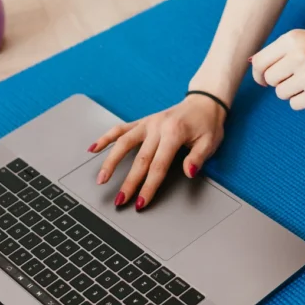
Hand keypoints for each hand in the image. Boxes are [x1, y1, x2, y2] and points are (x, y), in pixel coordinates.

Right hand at [88, 95, 226, 209]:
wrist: (204, 102)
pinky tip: (94, 148)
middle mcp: (157, 127)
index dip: (148, 186)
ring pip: (123, 143)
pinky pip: (121, 129)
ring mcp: (148, 123)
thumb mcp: (210, 141)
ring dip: (110, 162)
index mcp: (174, 133)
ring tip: (101, 179)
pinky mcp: (143, 121)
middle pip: (139, 160)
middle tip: (120, 201)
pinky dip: (106, 138)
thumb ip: (198, 157)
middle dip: (128, 183)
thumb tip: (188, 172)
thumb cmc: (208, 123)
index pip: (158, 166)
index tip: (141, 202)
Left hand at [251, 26, 304, 109]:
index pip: (259, 61)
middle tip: (298, 80)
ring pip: (281, 94)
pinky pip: (296, 104)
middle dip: (280, 83)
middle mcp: (298, 55)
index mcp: (294, 39)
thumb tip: (256, 68)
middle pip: (270, 80)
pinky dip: (304, 102)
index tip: (265, 80)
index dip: (259, 74)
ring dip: (293, 93)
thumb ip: (285, 51)